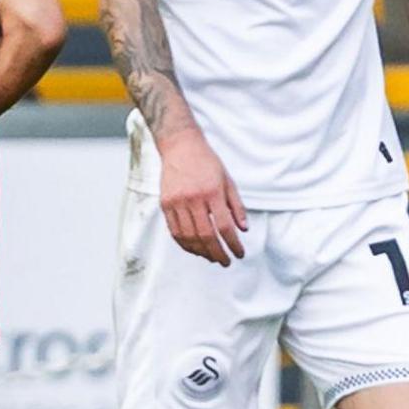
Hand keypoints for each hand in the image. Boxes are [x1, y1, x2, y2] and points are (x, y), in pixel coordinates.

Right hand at [158, 130, 248, 265]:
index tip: (239, 253)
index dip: (233, 244)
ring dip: (201, 251)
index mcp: (212, 192)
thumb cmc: (207, 163)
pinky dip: (185, 244)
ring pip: (188, 236)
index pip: (224, 226)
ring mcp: (177, 201)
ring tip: (211, 257)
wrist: (180, 146)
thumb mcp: (228, 181)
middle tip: (226, 261)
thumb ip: (236, 206)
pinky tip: (194, 249)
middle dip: (217, 252)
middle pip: (206, 235)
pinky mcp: (165, 203)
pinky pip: (174, 230)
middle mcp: (193, 198)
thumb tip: (243, 229)